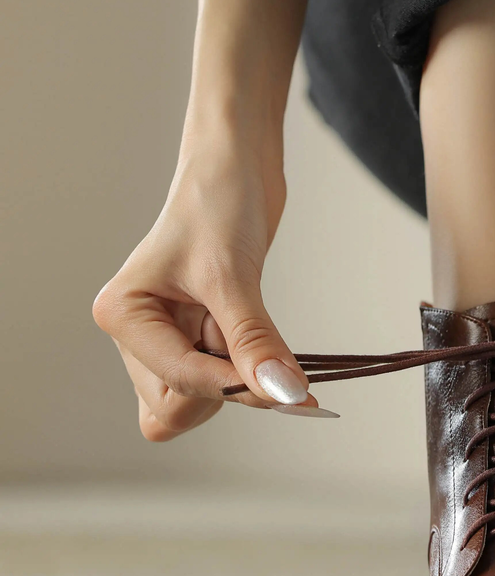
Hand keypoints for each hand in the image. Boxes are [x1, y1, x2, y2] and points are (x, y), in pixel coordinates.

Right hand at [92, 145, 327, 440]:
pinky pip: (216, 385)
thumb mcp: (233, 276)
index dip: (235, 388)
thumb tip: (284, 394)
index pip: (178, 383)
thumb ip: (255, 341)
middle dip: (225, 390)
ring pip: (193, 405)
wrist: (237, 167)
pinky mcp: (195, 338)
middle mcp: (136, 334)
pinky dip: (244, 376)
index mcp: (122, 314)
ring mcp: (165, 340)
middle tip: (265, 355)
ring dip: (234, 384)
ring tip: (251, 333)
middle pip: (176, 407)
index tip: (291, 392)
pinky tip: (264, 351)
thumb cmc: (217, 202)